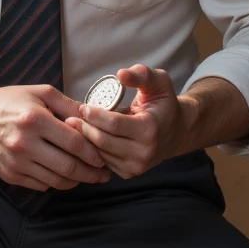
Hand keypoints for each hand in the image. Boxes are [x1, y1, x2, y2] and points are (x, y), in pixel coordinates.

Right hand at [0, 83, 110, 190]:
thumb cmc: (9, 101)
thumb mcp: (40, 92)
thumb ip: (69, 105)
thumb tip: (96, 117)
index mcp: (34, 120)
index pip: (74, 143)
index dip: (94, 153)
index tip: (104, 157)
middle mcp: (24, 143)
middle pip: (68, 167)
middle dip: (91, 173)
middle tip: (103, 174)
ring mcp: (15, 162)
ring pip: (55, 181)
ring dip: (76, 181)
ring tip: (87, 176)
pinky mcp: (8, 174)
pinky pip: (40, 185)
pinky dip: (56, 183)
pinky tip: (63, 175)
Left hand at [71, 64, 191, 179]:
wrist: (176, 131)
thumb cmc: (163, 103)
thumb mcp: (158, 82)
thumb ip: (141, 74)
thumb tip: (121, 74)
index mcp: (149, 130)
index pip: (113, 124)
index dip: (94, 115)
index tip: (83, 107)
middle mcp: (144, 153)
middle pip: (103, 141)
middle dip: (85, 128)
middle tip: (72, 118)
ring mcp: (136, 167)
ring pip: (100, 154)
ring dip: (86, 140)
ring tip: (77, 127)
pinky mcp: (129, 173)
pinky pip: (103, 162)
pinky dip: (93, 151)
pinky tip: (89, 138)